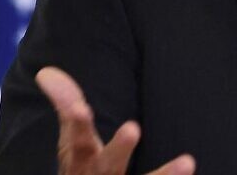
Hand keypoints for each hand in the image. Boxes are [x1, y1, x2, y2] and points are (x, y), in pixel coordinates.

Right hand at [36, 66, 195, 174]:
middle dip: (119, 149)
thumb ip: (68, 107)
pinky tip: (191, 166)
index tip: (80, 108)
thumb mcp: (72, 143)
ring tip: (188, 161)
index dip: (78, 124)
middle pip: (108, 165)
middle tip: (133, 128)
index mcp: (82, 160)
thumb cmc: (83, 170)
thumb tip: (45, 71)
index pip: (78, 138)